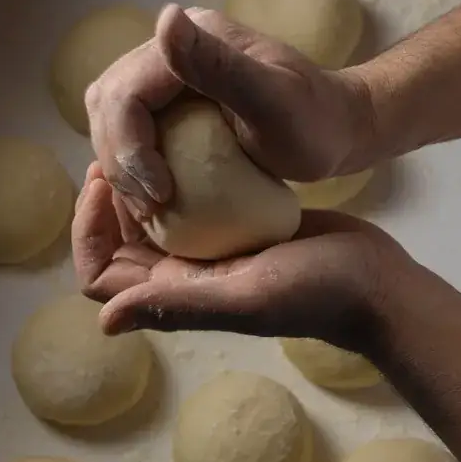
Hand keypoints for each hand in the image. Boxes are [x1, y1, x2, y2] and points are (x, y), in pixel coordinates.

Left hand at [72, 163, 405, 349]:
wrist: (374, 282)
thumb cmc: (315, 293)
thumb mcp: (245, 297)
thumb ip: (177, 305)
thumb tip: (103, 322)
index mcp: (175, 296)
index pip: (101, 274)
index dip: (87, 231)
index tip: (102, 182)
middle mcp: (183, 276)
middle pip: (119, 241)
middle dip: (107, 199)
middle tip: (117, 149)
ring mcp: (209, 252)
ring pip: (152, 219)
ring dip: (139, 183)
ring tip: (144, 139)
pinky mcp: (235, 230)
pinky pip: (190, 203)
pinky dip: (178, 175)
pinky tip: (187, 141)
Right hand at [85, 4, 374, 217]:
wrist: (333, 130)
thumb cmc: (314, 124)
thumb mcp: (274, 100)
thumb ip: (219, 66)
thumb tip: (164, 16)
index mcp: (193, 36)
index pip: (125, 93)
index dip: (129, 148)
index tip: (161, 195)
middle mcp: (171, 50)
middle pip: (108, 104)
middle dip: (119, 160)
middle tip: (151, 206)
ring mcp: (165, 75)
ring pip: (110, 118)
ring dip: (120, 165)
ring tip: (150, 205)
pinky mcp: (167, 102)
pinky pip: (127, 130)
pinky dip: (130, 164)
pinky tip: (151, 195)